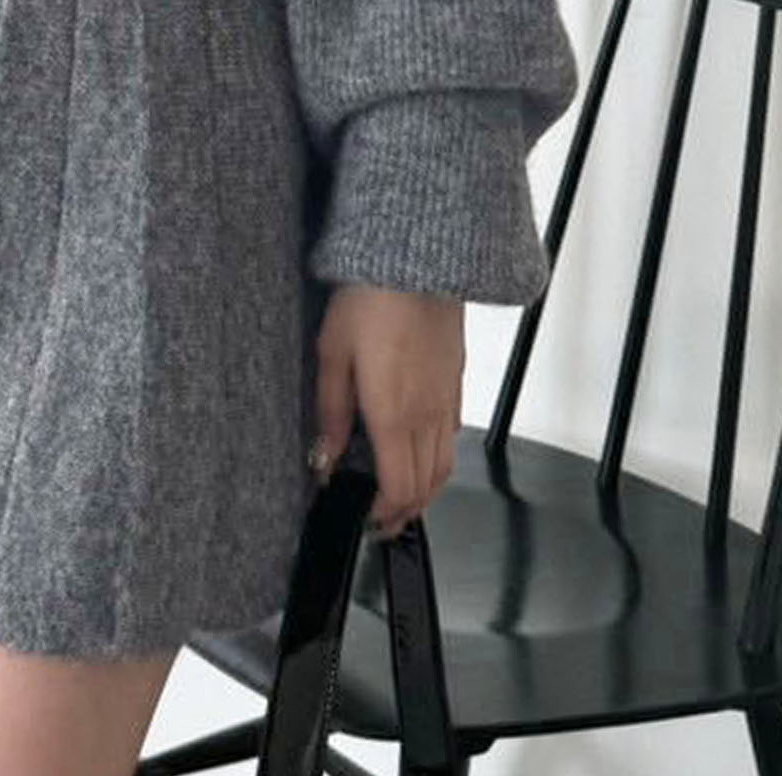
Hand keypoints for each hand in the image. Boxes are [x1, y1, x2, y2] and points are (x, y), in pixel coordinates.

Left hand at [311, 284, 463, 538]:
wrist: (416, 261)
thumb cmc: (370, 298)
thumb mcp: (332, 352)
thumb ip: (330, 411)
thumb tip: (324, 456)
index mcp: (393, 413)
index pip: (399, 487)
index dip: (385, 514)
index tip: (367, 520)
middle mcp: (427, 413)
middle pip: (427, 485)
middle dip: (406, 511)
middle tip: (382, 519)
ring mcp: (446, 398)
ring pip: (446, 464)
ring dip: (426, 489)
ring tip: (401, 495)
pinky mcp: (456, 381)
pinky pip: (453, 434)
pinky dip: (438, 457)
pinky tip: (419, 449)